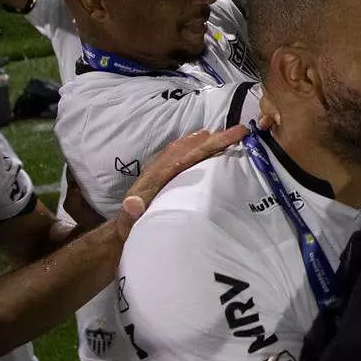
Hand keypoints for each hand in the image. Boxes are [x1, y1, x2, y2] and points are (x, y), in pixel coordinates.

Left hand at [115, 125, 247, 230]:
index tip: (229, 137)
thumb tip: (133, 202)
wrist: (120, 229)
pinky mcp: (163, 176)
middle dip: (214, 139)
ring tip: (227, 135)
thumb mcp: (129, 226)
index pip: (185, 157)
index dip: (207, 146)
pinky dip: (196, 148)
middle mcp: (158, 170)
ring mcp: (160, 171)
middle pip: (188, 149)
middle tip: (240, 130)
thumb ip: (130, 215)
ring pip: (185, 150)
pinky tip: (206, 149)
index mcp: (155, 179)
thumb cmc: (130, 230)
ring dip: (205, 141)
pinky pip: (182, 156)